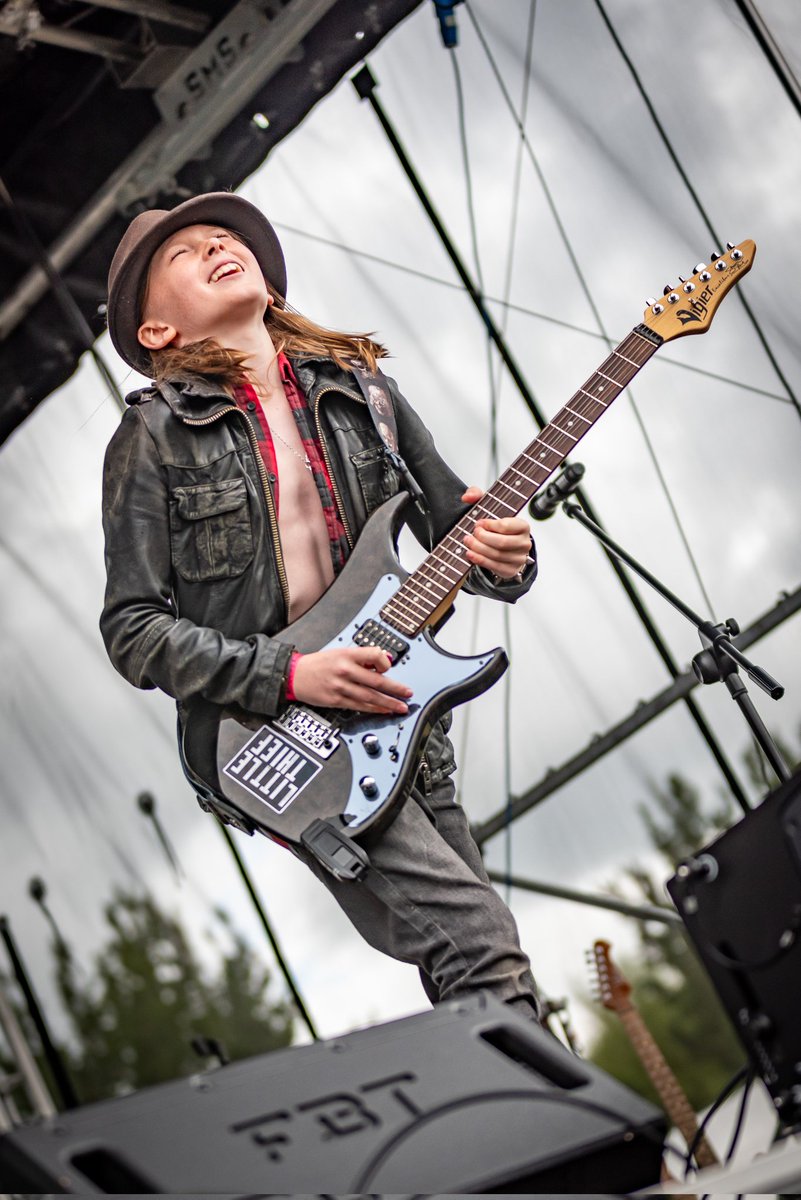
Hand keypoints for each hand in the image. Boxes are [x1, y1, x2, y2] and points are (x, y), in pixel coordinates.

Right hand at [292, 646, 411, 713]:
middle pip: (376, 681)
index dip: (385, 662)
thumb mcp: (340, 652)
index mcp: (347, 654)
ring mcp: (341, 687)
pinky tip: (383, 711)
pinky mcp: (336, 700)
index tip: (389, 668)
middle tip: (408, 694)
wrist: (296, 675)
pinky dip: (373, 709)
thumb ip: (361, 658)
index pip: (374, 655)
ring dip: (388, 703)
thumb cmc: (319, 663)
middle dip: (395, 689)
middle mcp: (345, 670)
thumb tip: (382, 664)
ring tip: (400, 707)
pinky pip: (359, 706)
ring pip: (370, 696)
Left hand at [461, 485, 530, 578]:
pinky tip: (471, 554)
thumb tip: (467, 497)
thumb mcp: (489, 507)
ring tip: (468, 542)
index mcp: (523, 525)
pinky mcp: (511, 570)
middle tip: (472, 534)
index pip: (506, 526)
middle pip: (501, 542)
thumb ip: (477, 496)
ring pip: (497, 555)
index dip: (490, 525)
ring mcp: (519, 558)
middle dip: (482, 538)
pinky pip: (495, 567)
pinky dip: (480, 560)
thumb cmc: (496, 526)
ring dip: (479, 549)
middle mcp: (524, 543)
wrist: (504, 546)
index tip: (479, 523)